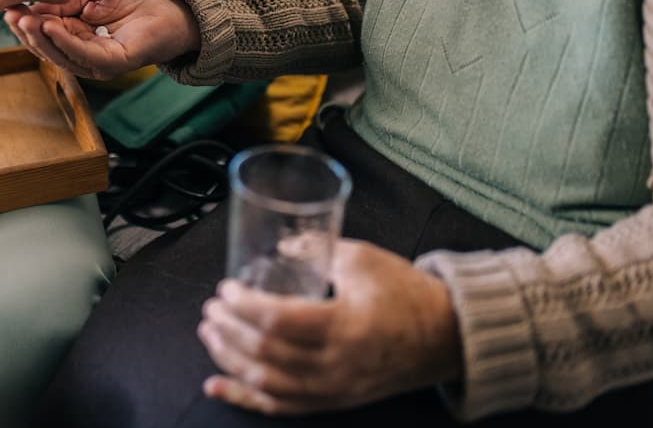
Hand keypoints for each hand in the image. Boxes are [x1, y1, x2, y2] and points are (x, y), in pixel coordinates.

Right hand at [3, 0, 199, 79]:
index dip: (25, 22)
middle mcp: (84, 55)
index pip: (44, 35)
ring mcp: (98, 62)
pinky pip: (84, 54)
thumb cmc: (136, 0)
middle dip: (27, 32)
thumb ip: (65, 4)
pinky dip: (65, 41)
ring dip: (40, 37)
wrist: (172, 4)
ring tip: (24, 19)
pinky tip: (50, 27)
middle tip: (10, 13)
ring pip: (61, 54)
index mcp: (77, 38)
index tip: (7, 6)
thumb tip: (34, 6)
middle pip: (47, 49)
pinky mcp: (114, 63)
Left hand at [198, 240, 462, 416]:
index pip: (278, 320)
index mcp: (344, 326)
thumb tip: (279, 245)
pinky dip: (243, 398)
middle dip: (229, 329)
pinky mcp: (332, 401)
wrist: (444, 336)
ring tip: (209, 334)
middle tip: (212, 308)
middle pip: (265, 353)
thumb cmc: (405, 294)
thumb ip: (317, 249)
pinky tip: (217, 385)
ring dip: (229, 359)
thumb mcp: (363, 258)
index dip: (243, 305)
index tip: (226, 289)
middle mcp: (336, 365)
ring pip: (266, 383)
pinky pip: (280, 407)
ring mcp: (333, 389)